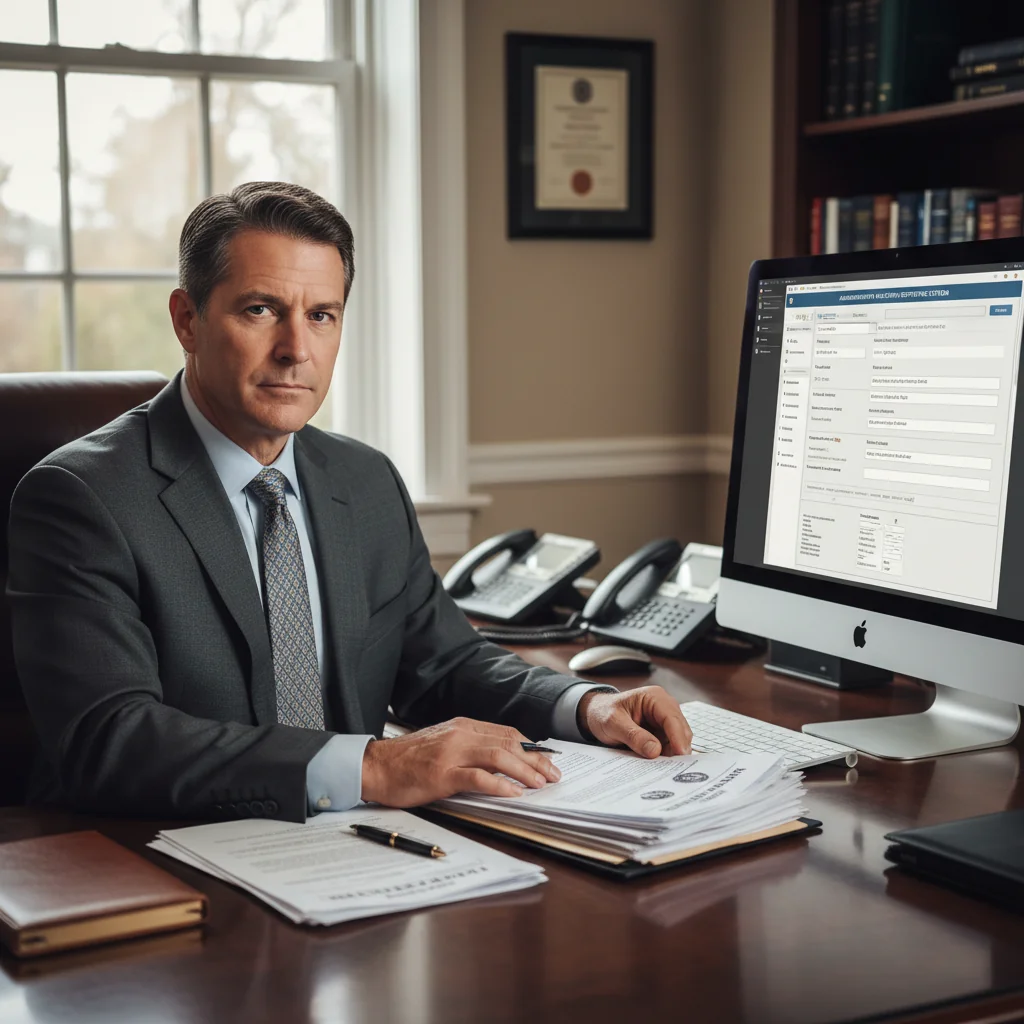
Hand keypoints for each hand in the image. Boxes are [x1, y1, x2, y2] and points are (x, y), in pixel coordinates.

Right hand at [361, 717, 561, 806]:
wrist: (376, 766)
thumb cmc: (408, 760)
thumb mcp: (443, 745)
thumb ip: (469, 747)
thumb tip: (501, 760)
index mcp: (462, 726)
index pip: (506, 733)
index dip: (531, 747)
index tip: (547, 760)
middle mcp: (460, 735)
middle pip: (509, 743)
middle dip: (536, 759)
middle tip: (554, 774)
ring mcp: (451, 753)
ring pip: (498, 756)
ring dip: (525, 771)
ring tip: (541, 784)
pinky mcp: (442, 774)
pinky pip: (477, 777)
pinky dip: (500, 785)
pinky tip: (514, 793)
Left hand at [577, 686, 691, 757]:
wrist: (596, 714)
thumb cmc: (603, 713)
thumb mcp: (613, 723)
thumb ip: (633, 736)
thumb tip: (655, 750)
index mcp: (654, 697)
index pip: (672, 717)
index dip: (678, 737)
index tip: (680, 754)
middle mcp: (664, 706)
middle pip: (680, 729)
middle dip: (678, 748)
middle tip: (673, 768)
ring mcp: (664, 720)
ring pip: (678, 740)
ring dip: (672, 754)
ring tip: (663, 769)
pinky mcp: (662, 732)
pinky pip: (670, 746)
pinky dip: (666, 756)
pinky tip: (659, 766)